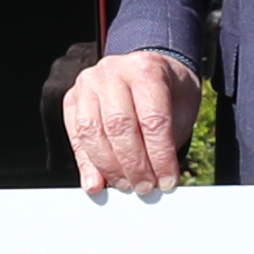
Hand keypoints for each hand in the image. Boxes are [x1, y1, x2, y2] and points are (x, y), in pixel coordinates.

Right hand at [61, 48, 201, 196]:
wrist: (147, 68)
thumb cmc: (167, 92)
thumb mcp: (180, 109)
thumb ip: (167, 141)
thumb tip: (156, 180)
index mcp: (146, 68)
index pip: (152, 120)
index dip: (160, 156)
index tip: (167, 180)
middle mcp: (112, 72)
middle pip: (119, 126)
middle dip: (133, 164)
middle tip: (144, 186)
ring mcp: (88, 83)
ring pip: (92, 132)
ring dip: (109, 167)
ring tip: (125, 184)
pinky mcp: (72, 98)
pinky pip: (76, 135)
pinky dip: (86, 163)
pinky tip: (96, 182)